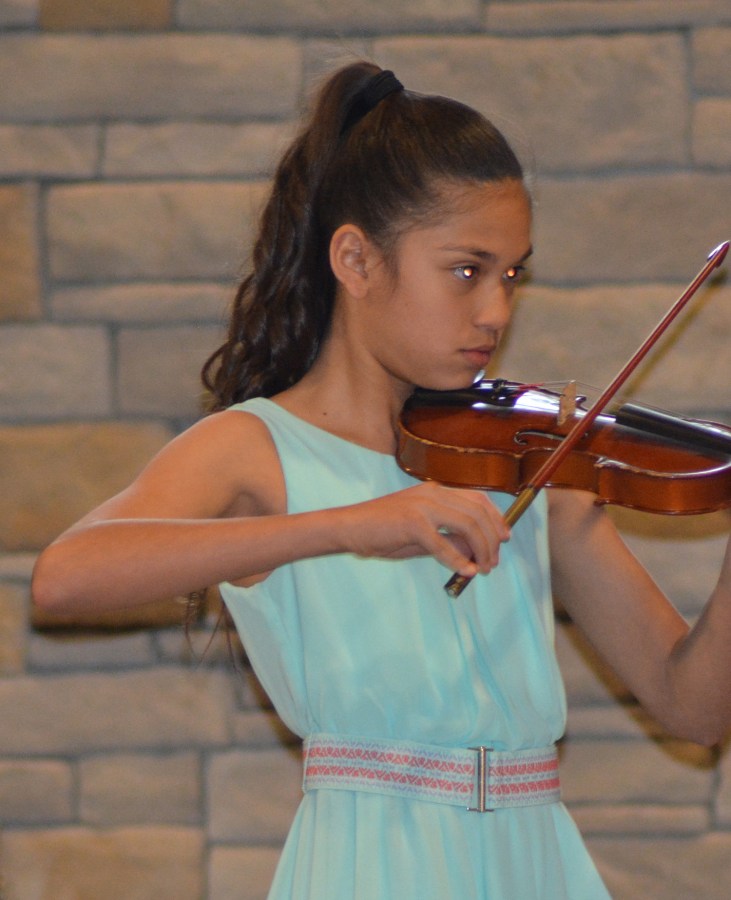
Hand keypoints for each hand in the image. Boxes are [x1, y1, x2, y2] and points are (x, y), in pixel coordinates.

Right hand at [337, 482, 509, 575]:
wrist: (349, 527)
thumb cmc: (382, 530)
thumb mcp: (422, 532)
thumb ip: (449, 536)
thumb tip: (476, 549)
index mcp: (435, 491)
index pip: (478, 498)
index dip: (496, 518)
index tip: (505, 537)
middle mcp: (433, 493)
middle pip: (477, 512)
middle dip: (492, 539)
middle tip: (493, 561)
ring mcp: (423, 506)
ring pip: (467, 525)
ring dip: (481, 549)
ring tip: (484, 568)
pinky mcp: (412, 524)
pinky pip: (444, 544)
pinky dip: (459, 559)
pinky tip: (467, 571)